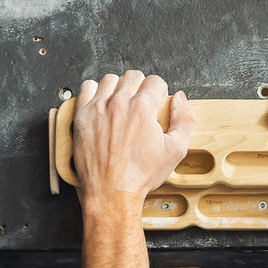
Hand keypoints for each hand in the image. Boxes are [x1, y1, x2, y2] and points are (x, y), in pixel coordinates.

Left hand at [72, 71, 196, 212]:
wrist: (112, 191)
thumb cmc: (140, 175)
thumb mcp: (175, 151)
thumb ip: (184, 121)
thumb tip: (181, 100)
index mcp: (142, 109)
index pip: (154, 81)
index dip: (160, 91)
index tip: (157, 100)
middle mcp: (119, 104)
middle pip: (133, 76)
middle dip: (141, 87)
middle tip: (141, 103)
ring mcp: (98, 108)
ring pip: (110, 79)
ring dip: (119, 87)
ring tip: (122, 102)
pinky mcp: (82, 116)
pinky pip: (87, 88)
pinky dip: (96, 91)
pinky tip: (102, 103)